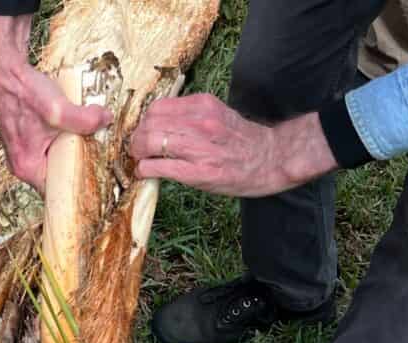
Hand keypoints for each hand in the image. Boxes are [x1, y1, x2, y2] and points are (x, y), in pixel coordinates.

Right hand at [0, 15, 112, 191]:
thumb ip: (84, 119)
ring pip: (55, 159)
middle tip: (99, 155)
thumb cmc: (23, 92)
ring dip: (71, 150)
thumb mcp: (58, 109)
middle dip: (78, 165)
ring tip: (89, 140)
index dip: (78, 185)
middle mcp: (22, 164)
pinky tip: (74, 129)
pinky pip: (50, 147)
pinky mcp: (27, 139)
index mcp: (27, 167)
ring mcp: (23, 152)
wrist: (4, 70)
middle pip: (57, 175)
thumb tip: (106, 120)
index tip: (98, 178)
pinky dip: (63, 140)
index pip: (57, 192)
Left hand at [129, 93, 338, 196]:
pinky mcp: (199, 172)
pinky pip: (159, 167)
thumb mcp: (216, 114)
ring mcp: (199, 147)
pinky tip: (145, 173)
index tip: (143, 132)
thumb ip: (189, 114)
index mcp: (203, 105)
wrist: (271, 159)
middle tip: (136, 149)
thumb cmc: (241, 140)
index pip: (157, 107)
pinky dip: (145, 170)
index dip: (144, 121)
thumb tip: (156, 120)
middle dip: (136, 138)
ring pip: (150, 143)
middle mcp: (200, 122)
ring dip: (137, 153)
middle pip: (149, 124)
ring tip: (140, 160)